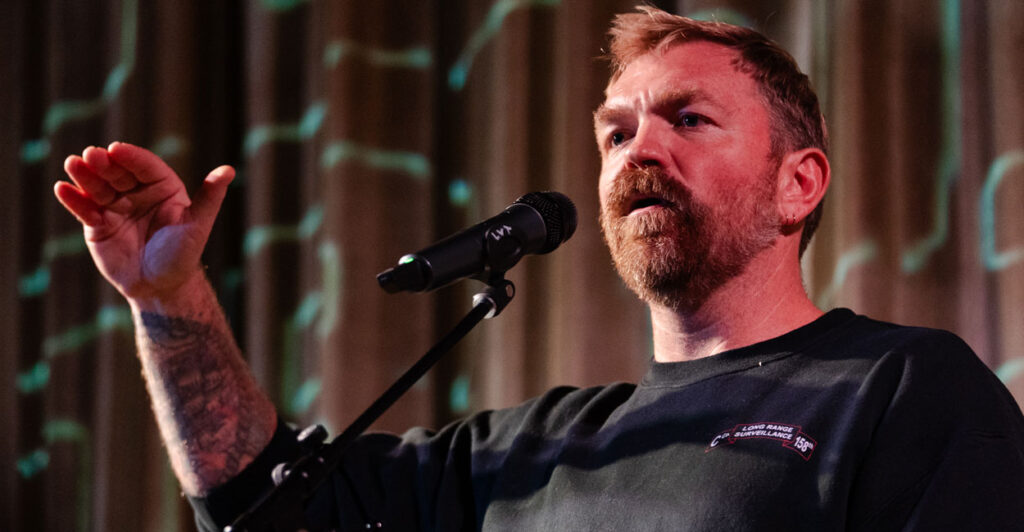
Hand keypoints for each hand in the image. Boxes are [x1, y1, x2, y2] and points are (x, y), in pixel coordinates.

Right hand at [54, 142, 233, 299]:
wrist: (160, 287)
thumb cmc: (183, 254)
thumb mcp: (197, 225)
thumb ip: (210, 197)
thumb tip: (229, 169)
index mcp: (163, 186)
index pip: (145, 166)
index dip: (130, 157)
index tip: (115, 149)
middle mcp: (137, 192)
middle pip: (118, 173)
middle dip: (104, 164)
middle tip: (90, 155)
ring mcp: (116, 207)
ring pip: (98, 187)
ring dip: (84, 175)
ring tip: (73, 164)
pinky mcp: (98, 224)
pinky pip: (84, 209)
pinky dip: (73, 199)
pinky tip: (61, 188)